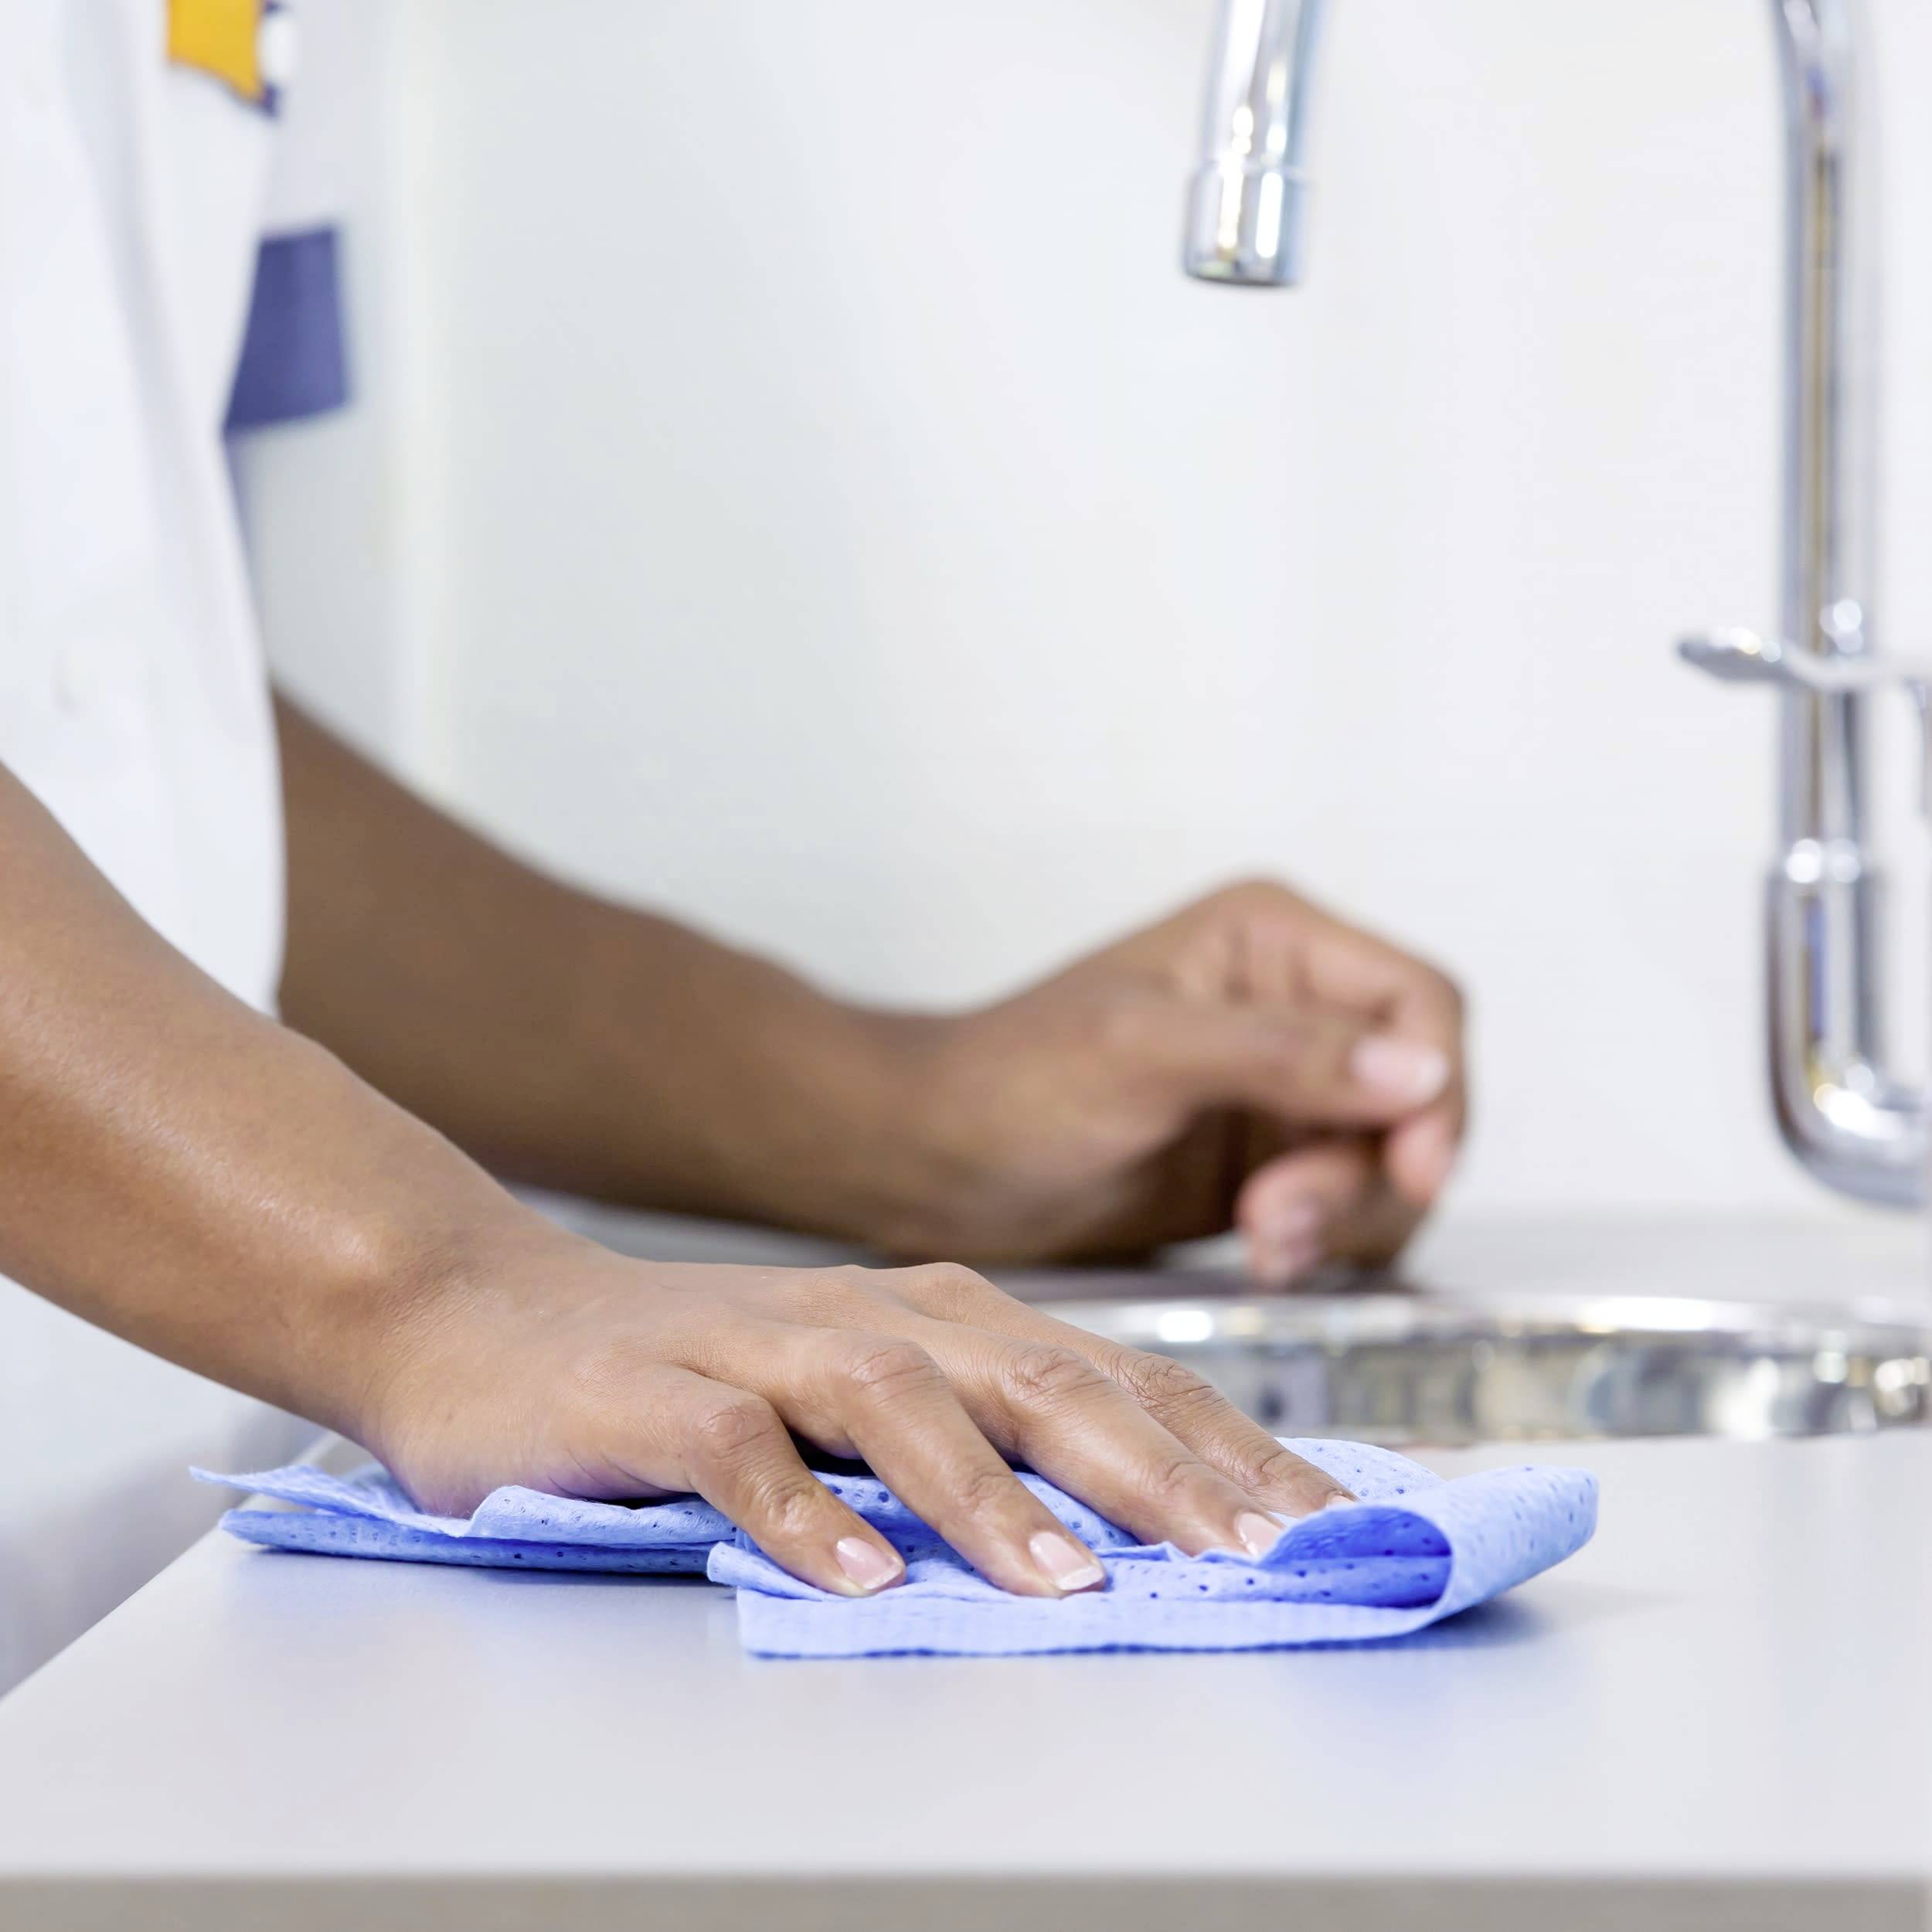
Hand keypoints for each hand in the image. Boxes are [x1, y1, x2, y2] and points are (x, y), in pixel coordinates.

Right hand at [372, 1226, 1353, 1597]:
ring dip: (985, 1492)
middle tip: (1250, 1548)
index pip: (1119, 1375)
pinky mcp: (651, 1390)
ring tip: (1066, 1576)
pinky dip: (802, 1509)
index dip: (1224, 1444)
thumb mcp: (866, 1400)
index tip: (1322, 1522)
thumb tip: (1143, 1530)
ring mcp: (760, 1344)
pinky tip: (856, 1575)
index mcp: (945, 1319)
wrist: (487, 1315)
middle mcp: (873, 1317)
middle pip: (1038, 1378)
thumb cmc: (699, 1372)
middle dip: (1152, 1466)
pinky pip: (737, 1447)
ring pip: (900, 1401)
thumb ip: (984, 1445)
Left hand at [889, 880, 1465, 1282]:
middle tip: (1283, 1218)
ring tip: (1260, 1240)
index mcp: (1274, 940)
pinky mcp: (1271, 1163)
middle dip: (1370, 1169)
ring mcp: (1287, 1089)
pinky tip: (1263, 1251)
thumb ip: (1281, 1054)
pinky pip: (1348, 1208)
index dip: (1436, 1085)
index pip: (1418, 1000)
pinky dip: (1322, 1239)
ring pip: (1391, 1160)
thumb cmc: (1011, 1080)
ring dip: (1343, 1215)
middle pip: (1419, 1093)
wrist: (940, 1165)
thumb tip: (1416, 1072)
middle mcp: (1297, 1006)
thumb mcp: (1144, 1052)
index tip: (1414, 1165)